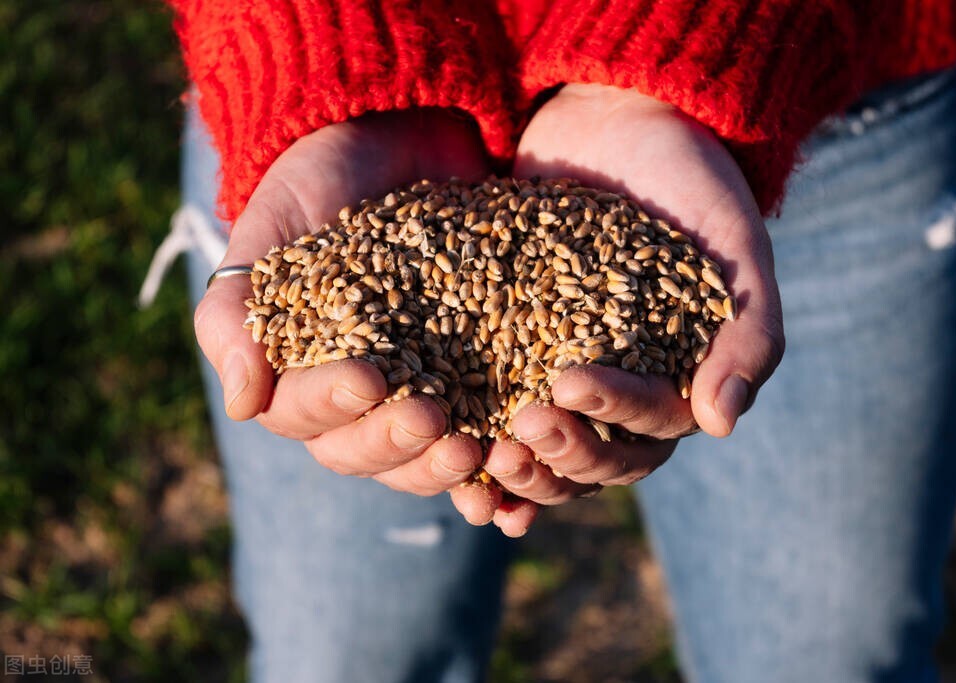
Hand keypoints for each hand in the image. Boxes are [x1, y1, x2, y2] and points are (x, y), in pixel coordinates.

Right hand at [194, 109, 500, 512]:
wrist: (401, 135)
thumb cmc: (322, 177)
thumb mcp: (272, 225)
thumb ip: (237, 308)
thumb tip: (242, 405)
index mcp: (297, 368)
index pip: (302, 414)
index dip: (332, 406)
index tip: (367, 377)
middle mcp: (356, 393)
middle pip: (362, 452)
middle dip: (394, 443)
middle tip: (431, 419)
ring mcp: (418, 387)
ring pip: (419, 458)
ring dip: (442, 465)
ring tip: (478, 448)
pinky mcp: (475, 375)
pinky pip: (480, 432)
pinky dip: (494, 457)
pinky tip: (516, 458)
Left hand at [452, 84, 785, 535]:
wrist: (620, 117)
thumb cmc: (692, 180)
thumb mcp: (733, 249)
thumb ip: (747, 333)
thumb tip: (719, 426)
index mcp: (678, 380)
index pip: (649, 432)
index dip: (611, 420)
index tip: (568, 384)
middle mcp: (622, 389)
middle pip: (596, 458)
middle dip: (562, 452)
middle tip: (522, 428)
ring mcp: (563, 370)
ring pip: (547, 448)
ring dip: (522, 467)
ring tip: (484, 455)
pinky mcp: (513, 346)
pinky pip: (495, 407)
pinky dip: (480, 442)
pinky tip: (454, 454)